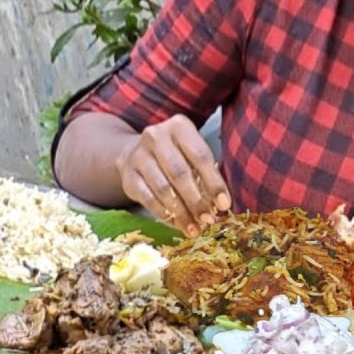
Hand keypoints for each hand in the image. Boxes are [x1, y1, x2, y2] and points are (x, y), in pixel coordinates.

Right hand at [116, 114, 230, 235]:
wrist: (135, 152)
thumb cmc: (175, 154)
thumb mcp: (191, 152)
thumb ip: (206, 173)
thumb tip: (221, 204)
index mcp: (179, 126)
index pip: (200, 156)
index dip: (214, 183)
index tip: (224, 205)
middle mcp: (156, 136)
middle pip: (180, 173)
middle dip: (197, 200)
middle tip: (209, 219)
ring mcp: (138, 156)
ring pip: (164, 189)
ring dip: (182, 212)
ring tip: (195, 227)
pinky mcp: (128, 176)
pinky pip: (149, 199)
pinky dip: (165, 214)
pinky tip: (178, 223)